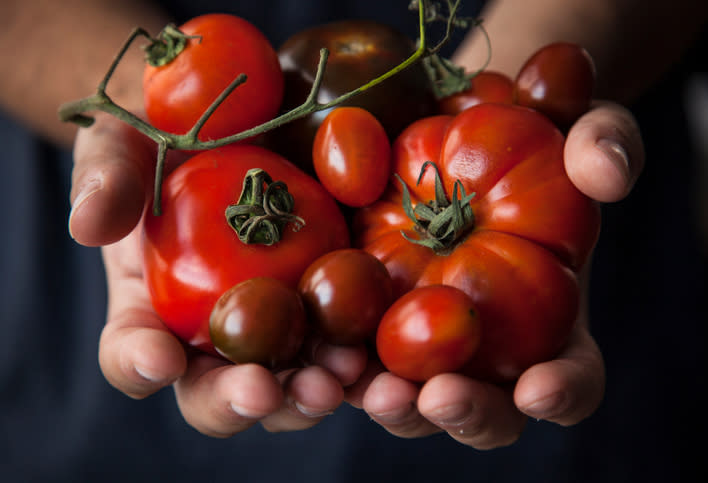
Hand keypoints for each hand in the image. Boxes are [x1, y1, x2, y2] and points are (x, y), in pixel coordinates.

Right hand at [69, 113, 366, 436]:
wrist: (233, 119)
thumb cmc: (164, 139)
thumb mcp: (126, 145)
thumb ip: (108, 180)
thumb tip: (89, 224)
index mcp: (152, 311)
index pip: (133, 354)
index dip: (139, 362)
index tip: (158, 356)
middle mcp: (214, 335)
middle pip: (218, 392)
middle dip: (238, 399)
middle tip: (261, 390)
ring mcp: (277, 325)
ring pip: (288, 383)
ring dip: (309, 393)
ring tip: (334, 378)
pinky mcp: (330, 306)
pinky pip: (346, 344)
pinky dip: (363, 362)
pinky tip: (381, 357)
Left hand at [345, 102, 643, 448]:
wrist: (453, 128)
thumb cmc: (526, 138)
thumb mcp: (574, 126)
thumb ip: (603, 143)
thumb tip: (607, 171)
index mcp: (550, 324)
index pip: (572, 377)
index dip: (562, 392)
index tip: (538, 387)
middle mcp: (486, 350)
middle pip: (486, 412)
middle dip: (465, 413)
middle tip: (436, 396)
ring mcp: (423, 343)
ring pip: (411, 401)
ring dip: (393, 404)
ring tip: (371, 387)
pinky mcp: (366, 323)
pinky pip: (350, 358)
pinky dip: (336, 364)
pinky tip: (317, 348)